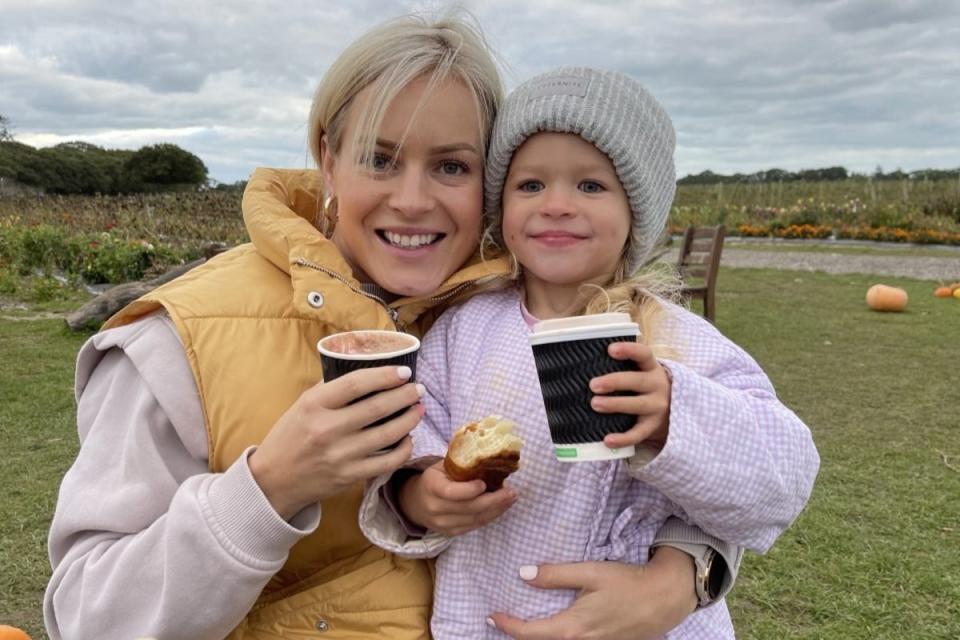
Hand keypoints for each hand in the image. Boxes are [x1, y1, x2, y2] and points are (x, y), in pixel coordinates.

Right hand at [249, 365, 422, 519]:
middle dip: (405, 395)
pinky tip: (408, 438)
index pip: (356, 384)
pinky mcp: (349, 476)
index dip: (385, 375)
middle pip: (377, 407)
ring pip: (388, 434)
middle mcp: (328, 429)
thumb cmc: (289, 437)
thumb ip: (329, 388)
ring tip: (419, 409)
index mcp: (314, 405)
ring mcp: (340, 455)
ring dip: (410, 419)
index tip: (404, 372)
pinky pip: (387, 461)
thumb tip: (363, 369)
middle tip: (419, 389)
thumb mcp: (302, 405)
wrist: (273, 481)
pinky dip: (404, 448)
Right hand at [398, 461, 516, 535]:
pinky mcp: (451, 532)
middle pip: (468, 508)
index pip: (451, 492)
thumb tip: (489, 456)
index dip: (469, 490)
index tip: (484, 484)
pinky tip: (501, 507)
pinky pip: (474, 526)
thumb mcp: (441, 467)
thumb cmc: (434, 479)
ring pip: (475, 519)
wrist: (416, 503)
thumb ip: (460, 464)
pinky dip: (490, 516)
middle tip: (511, 492)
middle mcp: (435, 508)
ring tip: (511, 499)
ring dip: (496, 510)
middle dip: (493, 501)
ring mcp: (443, 523)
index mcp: (431, 487)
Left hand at [488, 547, 696, 639]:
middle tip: (502, 624)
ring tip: (525, 626)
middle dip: (521, 637)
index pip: (529, 633)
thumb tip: (524, 574)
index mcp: (572, 627)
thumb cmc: (628, 583)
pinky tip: (558, 628)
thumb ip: (556, 575)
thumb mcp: (590, 572)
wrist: (666, 598)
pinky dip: (560, 639)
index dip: (507, 625)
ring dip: (540, 638)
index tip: (491, 616)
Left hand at [589, 342, 670, 448]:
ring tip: (594, 404)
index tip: (610, 349)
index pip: (644, 354)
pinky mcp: (652, 426)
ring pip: (637, 405)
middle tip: (593, 384)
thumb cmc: (642, 384)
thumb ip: (620, 366)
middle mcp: (657, 385)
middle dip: (615, 382)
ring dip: (615, 404)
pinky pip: (638, 434)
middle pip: (638, 381)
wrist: (670, 409)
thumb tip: (581, 363)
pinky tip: (607, 440)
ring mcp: (656, 407)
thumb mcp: (640, 371)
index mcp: (651, 368)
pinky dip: (623, 438)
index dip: (629, 350)